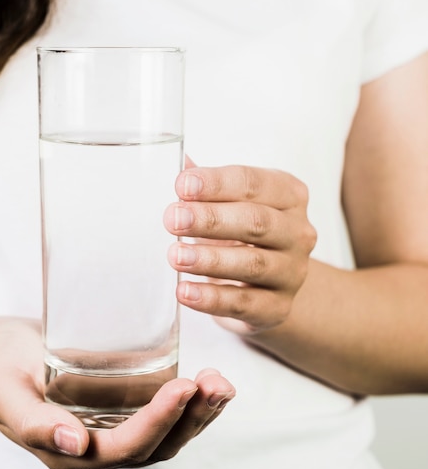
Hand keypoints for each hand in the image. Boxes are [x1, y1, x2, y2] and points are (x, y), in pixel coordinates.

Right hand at [0, 319, 235, 468]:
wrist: (8, 352)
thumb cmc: (5, 367)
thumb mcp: (8, 392)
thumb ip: (33, 423)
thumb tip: (74, 445)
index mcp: (66, 453)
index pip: (122, 447)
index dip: (156, 422)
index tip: (182, 387)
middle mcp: (96, 452)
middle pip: (154, 448)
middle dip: (189, 418)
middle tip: (214, 382)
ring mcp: (112, 433)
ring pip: (166, 439)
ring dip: (199, 415)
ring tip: (221, 383)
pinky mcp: (123, 413)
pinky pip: (164, 421)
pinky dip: (192, 406)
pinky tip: (210, 384)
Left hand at [164, 163, 316, 333]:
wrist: (268, 289)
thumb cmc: (242, 237)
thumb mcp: (228, 205)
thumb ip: (204, 185)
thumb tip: (176, 160)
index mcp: (287, 196)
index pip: (253, 183)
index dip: (217, 184)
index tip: (181, 184)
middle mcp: (297, 232)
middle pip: (256, 222)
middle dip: (211, 220)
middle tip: (172, 219)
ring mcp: (292, 272)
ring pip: (253, 264)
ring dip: (210, 259)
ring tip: (175, 256)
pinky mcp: (278, 308)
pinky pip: (245, 303)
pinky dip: (212, 298)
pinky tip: (185, 292)